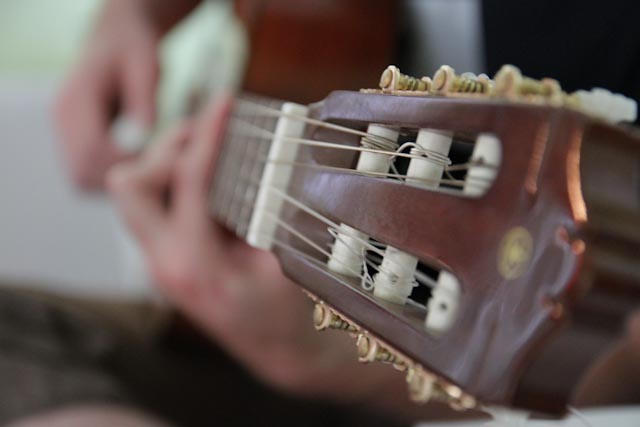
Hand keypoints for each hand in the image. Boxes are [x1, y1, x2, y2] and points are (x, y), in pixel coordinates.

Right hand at [55, 0, 160, 188]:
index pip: (91, 149)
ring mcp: (65, 132)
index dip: (125, 163)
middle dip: (122, 175)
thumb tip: (143, 138)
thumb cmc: (135, 50)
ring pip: (82, 177)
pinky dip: (112, 174)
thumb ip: (144, 101)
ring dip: (116, 178)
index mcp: (76, 98)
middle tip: (156, 166)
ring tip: (148, 162)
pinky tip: (139, 160)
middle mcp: (62, 118)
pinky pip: (88, 172)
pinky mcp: (74, 141)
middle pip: (82, 170)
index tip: (157, 159)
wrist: (117, 41)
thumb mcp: (146, 67)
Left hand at [106, 98, 395, 398]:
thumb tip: (270, 157)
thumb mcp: (290, 262)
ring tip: (207, 144)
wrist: (279, 351)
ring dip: (163, 160)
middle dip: (166, 147)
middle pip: (131, 184)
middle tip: (209, 130)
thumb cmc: (290, 312)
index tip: (225, 104)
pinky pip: (151, 204)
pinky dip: (171, 178)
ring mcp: (159, 262)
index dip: (207, 137)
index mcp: (196, 266)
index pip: (187, 183)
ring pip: (131, 193)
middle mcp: (165, 264)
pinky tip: (208, 171)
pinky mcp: (165, 257)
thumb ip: (272, 214)